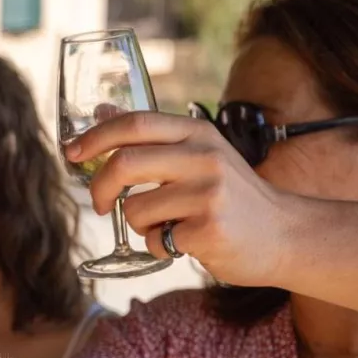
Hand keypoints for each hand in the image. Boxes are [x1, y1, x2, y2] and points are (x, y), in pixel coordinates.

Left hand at [66, 111, 291, 284]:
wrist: (286, 234)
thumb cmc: (233, 196)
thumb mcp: (199, 153)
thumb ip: (154, 136)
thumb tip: (101, 110)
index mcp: (199, 134)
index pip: (135, 124)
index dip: (95, 137)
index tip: (71, 153)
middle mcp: (205, 158)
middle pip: (124, 164)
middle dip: (99, 188)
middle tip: (100, 204)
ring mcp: (209, 194)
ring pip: (135, 209)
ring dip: (140, 224)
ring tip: (168, 225)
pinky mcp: (209, 230)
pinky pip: (155, 241)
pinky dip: (159, 247)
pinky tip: (187, 242)